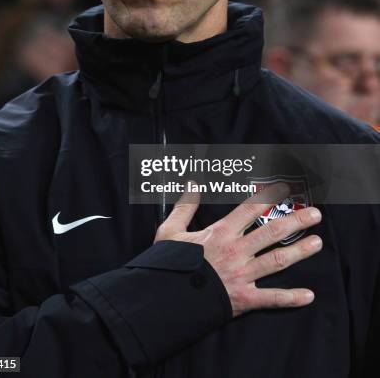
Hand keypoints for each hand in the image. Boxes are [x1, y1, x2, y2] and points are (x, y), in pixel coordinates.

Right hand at [154, 183, 321, 316]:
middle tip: (315, 215)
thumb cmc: (169, 264)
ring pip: (277, 260)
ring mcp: (242, 275)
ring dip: (299, 251)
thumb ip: (185, 206)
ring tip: (317, 243)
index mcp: (221, 233)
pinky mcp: (244, 298)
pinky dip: (290, 298)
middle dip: (296, 221)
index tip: (284, 188)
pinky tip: (308, 295)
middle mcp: (236, 251)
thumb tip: (192, 185)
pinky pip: (271, 298)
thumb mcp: (171, 230)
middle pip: (272, 232)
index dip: (269, 196)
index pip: (250, 209)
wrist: (166, 298)